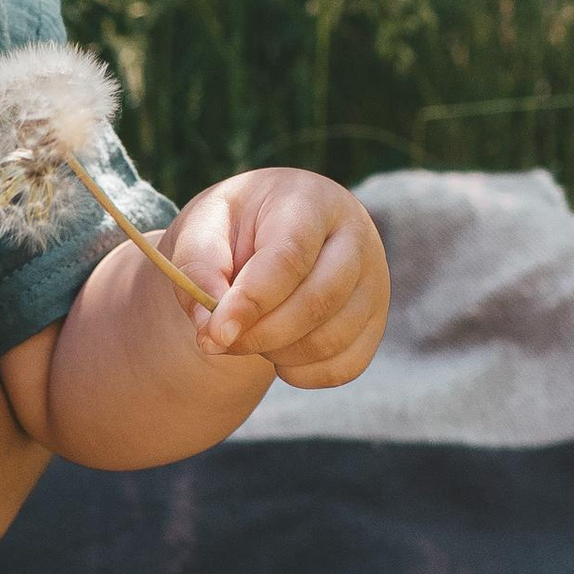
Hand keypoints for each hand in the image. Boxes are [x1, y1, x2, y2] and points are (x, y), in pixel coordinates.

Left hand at [167, 169, 389, 388]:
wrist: (265, 237)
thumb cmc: (232, 230)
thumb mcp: (202, 228)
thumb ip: (198, 268)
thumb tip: (210, 327)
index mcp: (311, 200)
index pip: (289, 257)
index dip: (251, 302)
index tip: (214, 334)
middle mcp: (356, 237)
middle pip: (317, 302)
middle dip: (260, 334)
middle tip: (220, 339)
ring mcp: (374, 281)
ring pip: (331, 340)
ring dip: (278, 354)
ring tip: (251, 332)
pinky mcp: (376, 322)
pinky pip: (343, 367)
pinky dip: (301, 373)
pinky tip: (277, 350)